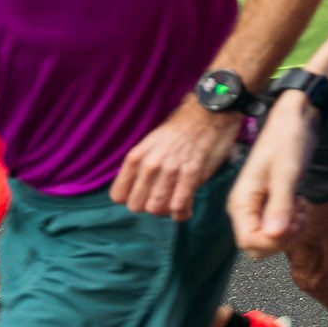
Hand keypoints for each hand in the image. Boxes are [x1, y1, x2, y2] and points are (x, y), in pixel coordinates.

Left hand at [111, 100, 241, 220]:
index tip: (144, 195)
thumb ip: (143, 167)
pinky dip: (181, 213)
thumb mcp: (151, 144)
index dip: (131, 198)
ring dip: (166, 210)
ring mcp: (170, 169)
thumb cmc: (181, 129)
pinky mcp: (191, 173)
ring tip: (175, 204)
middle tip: (162, 200)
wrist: (208, 113)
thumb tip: (140, 191)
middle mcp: (149, 165)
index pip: (118, 195)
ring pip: (156, 208)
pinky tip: (185, 210)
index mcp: (136, 157)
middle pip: (136, 206)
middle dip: (149, 206)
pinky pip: (179, 205)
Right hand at [228, 90, 320, 256]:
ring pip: (272, 237)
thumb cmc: (288, 140)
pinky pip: (280, 225)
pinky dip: (294, 221)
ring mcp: (258, 205)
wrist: (297, 118)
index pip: (248, 242)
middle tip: (299, 216)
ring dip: (291, 230)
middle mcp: (246, 207)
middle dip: (283, 238)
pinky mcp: (272, 201)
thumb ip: (280, 205)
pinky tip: (302, 204)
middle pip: (259, 245)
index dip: (272, 242)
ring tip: (302, 207)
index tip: (292, 224)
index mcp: (241, 202)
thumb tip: (275, 236)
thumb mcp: (286, 173)